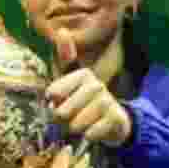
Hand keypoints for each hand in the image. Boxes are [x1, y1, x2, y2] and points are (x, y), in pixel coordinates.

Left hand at [46, 30, 132, 147]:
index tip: (60, 102)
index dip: (53, 104)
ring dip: (76, 129)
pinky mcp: (115, 118)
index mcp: (82, 74)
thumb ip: (64, 61)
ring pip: (76, 124)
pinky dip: (89, 136)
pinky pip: (90, 133)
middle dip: (64, 121)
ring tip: (84, 124)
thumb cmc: (84, 102)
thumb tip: (62, 31)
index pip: (53, 93)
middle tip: (72, 117)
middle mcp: (96, 84)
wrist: (114, 122)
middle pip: (62, 112)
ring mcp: (107, 101)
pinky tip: (94, 131)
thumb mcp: (70, 83)